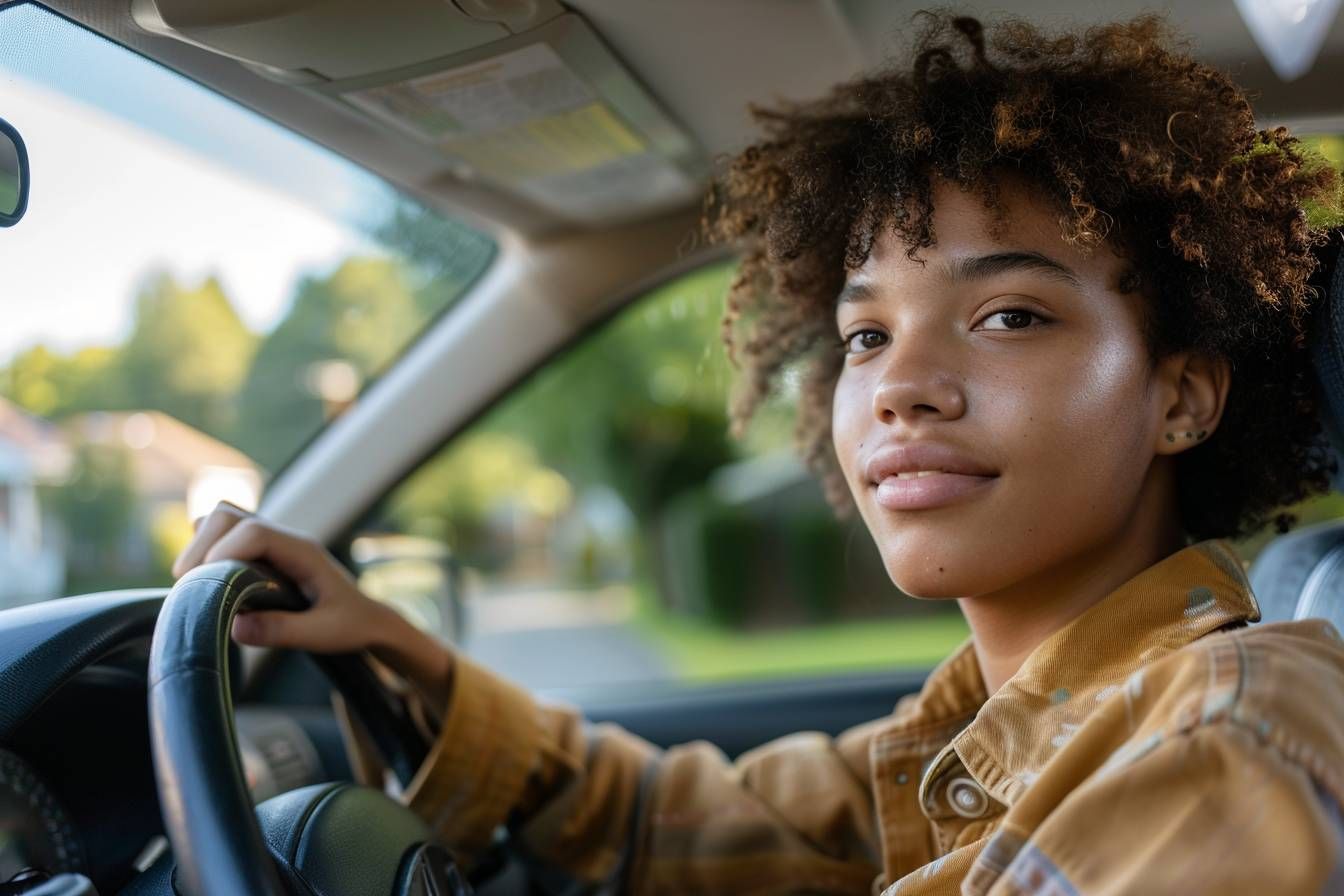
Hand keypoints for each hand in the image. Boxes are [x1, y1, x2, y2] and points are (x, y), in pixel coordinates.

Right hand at [172, 501, 390, 651]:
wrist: (366, 619)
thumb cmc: (349, 625)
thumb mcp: (322, 634)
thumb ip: (282, 631)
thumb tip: (234, 627)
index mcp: (302, 551)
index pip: (254, 532)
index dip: (222, 551)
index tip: (203, 583)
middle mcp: (284, 539)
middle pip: (229, 515)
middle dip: (202, 545)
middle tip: (188, 585)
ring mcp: (272, 541)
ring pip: (223, 518)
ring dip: (200, 543)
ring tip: (194, 581)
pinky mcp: (262, 551)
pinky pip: (225, 532)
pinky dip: (206, 546)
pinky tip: (205, 578)